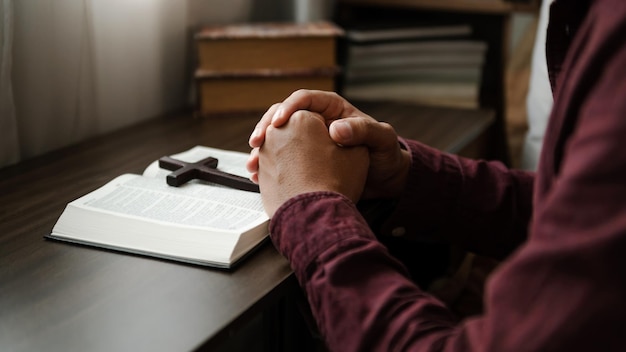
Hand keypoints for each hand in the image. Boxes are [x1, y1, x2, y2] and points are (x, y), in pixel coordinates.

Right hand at [247, 89, 410, 198]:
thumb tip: (335, 129)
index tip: (279, 123)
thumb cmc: (386, 155)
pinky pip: (282, 159)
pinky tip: (259, 177)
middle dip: (267, 128)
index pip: (304, 100)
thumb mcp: (382, 139)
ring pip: (278, 139)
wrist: (385, 180)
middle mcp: (316, 122)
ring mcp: (307, 142)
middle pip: (283, 117)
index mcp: (332, 109)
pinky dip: (269, 167)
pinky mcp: (304, 160)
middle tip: (257, 142)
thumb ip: (363, 131)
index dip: (288, 108)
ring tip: (253, 165)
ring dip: (262, 151)